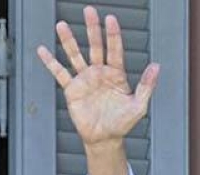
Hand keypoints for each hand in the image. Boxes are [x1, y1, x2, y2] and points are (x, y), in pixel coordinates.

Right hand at [37, 6, 159, 149]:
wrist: (105, 138)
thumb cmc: (122, 123)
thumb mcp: (138, 105)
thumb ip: (146, 85)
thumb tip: (156, 66)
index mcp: (116, 74)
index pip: (115, 50)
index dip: (113, 35)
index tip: (110, 19)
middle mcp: (100, 72)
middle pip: (95, 46)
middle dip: (92, 29)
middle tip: (89, 10)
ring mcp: (85, 79)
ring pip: (75, 55)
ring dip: (68, 41)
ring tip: (61, 25)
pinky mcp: (72, 89)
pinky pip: (59, 73)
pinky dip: (50, 62)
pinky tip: (42, 50)